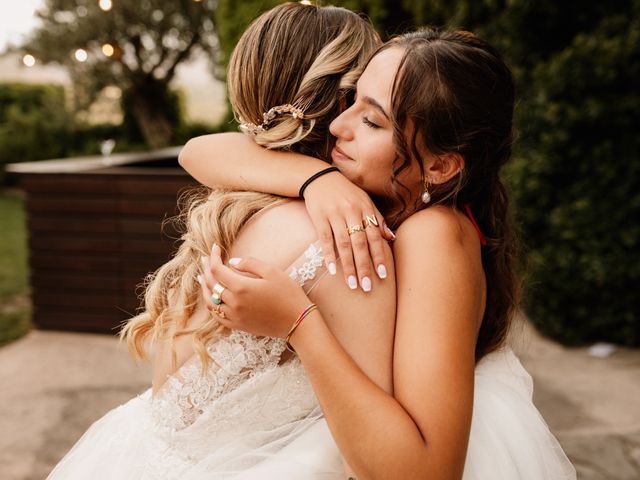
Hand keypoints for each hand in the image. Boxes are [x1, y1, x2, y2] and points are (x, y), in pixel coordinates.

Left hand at [196, 244, 310, 337]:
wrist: (298, 321)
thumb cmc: (288, 294)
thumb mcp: (272, 272)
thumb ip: (250, 264)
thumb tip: (232, 262)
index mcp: (241, 287)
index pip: (217, 270)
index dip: (213, 257)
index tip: (216, 247)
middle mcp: (234, 303)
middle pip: (212, 284)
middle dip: (207, 269)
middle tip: (205, 259)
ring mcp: (234, 316)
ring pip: (211, 302)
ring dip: (205, 288)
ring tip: (202, 278)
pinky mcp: (238, 326)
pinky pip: (218, 316)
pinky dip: (212, 306)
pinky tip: (212, 299)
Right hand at [303, 171, 394, 290]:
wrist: (320, 177)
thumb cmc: (345, 192)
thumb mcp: (365, 201)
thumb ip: (377, 219)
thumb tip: (391, 237)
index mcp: (366, 209)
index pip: (375, 237)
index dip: (379, 256)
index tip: (383, 275)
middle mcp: (352, 212)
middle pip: (360, 244)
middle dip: (364, 267)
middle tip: (367, 287)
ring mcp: (335, 214)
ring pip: (343, 244)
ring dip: (348, 265)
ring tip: (351, 284)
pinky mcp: (319, 217)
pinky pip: (325, 239)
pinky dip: (328, 254)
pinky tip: (332, 270)